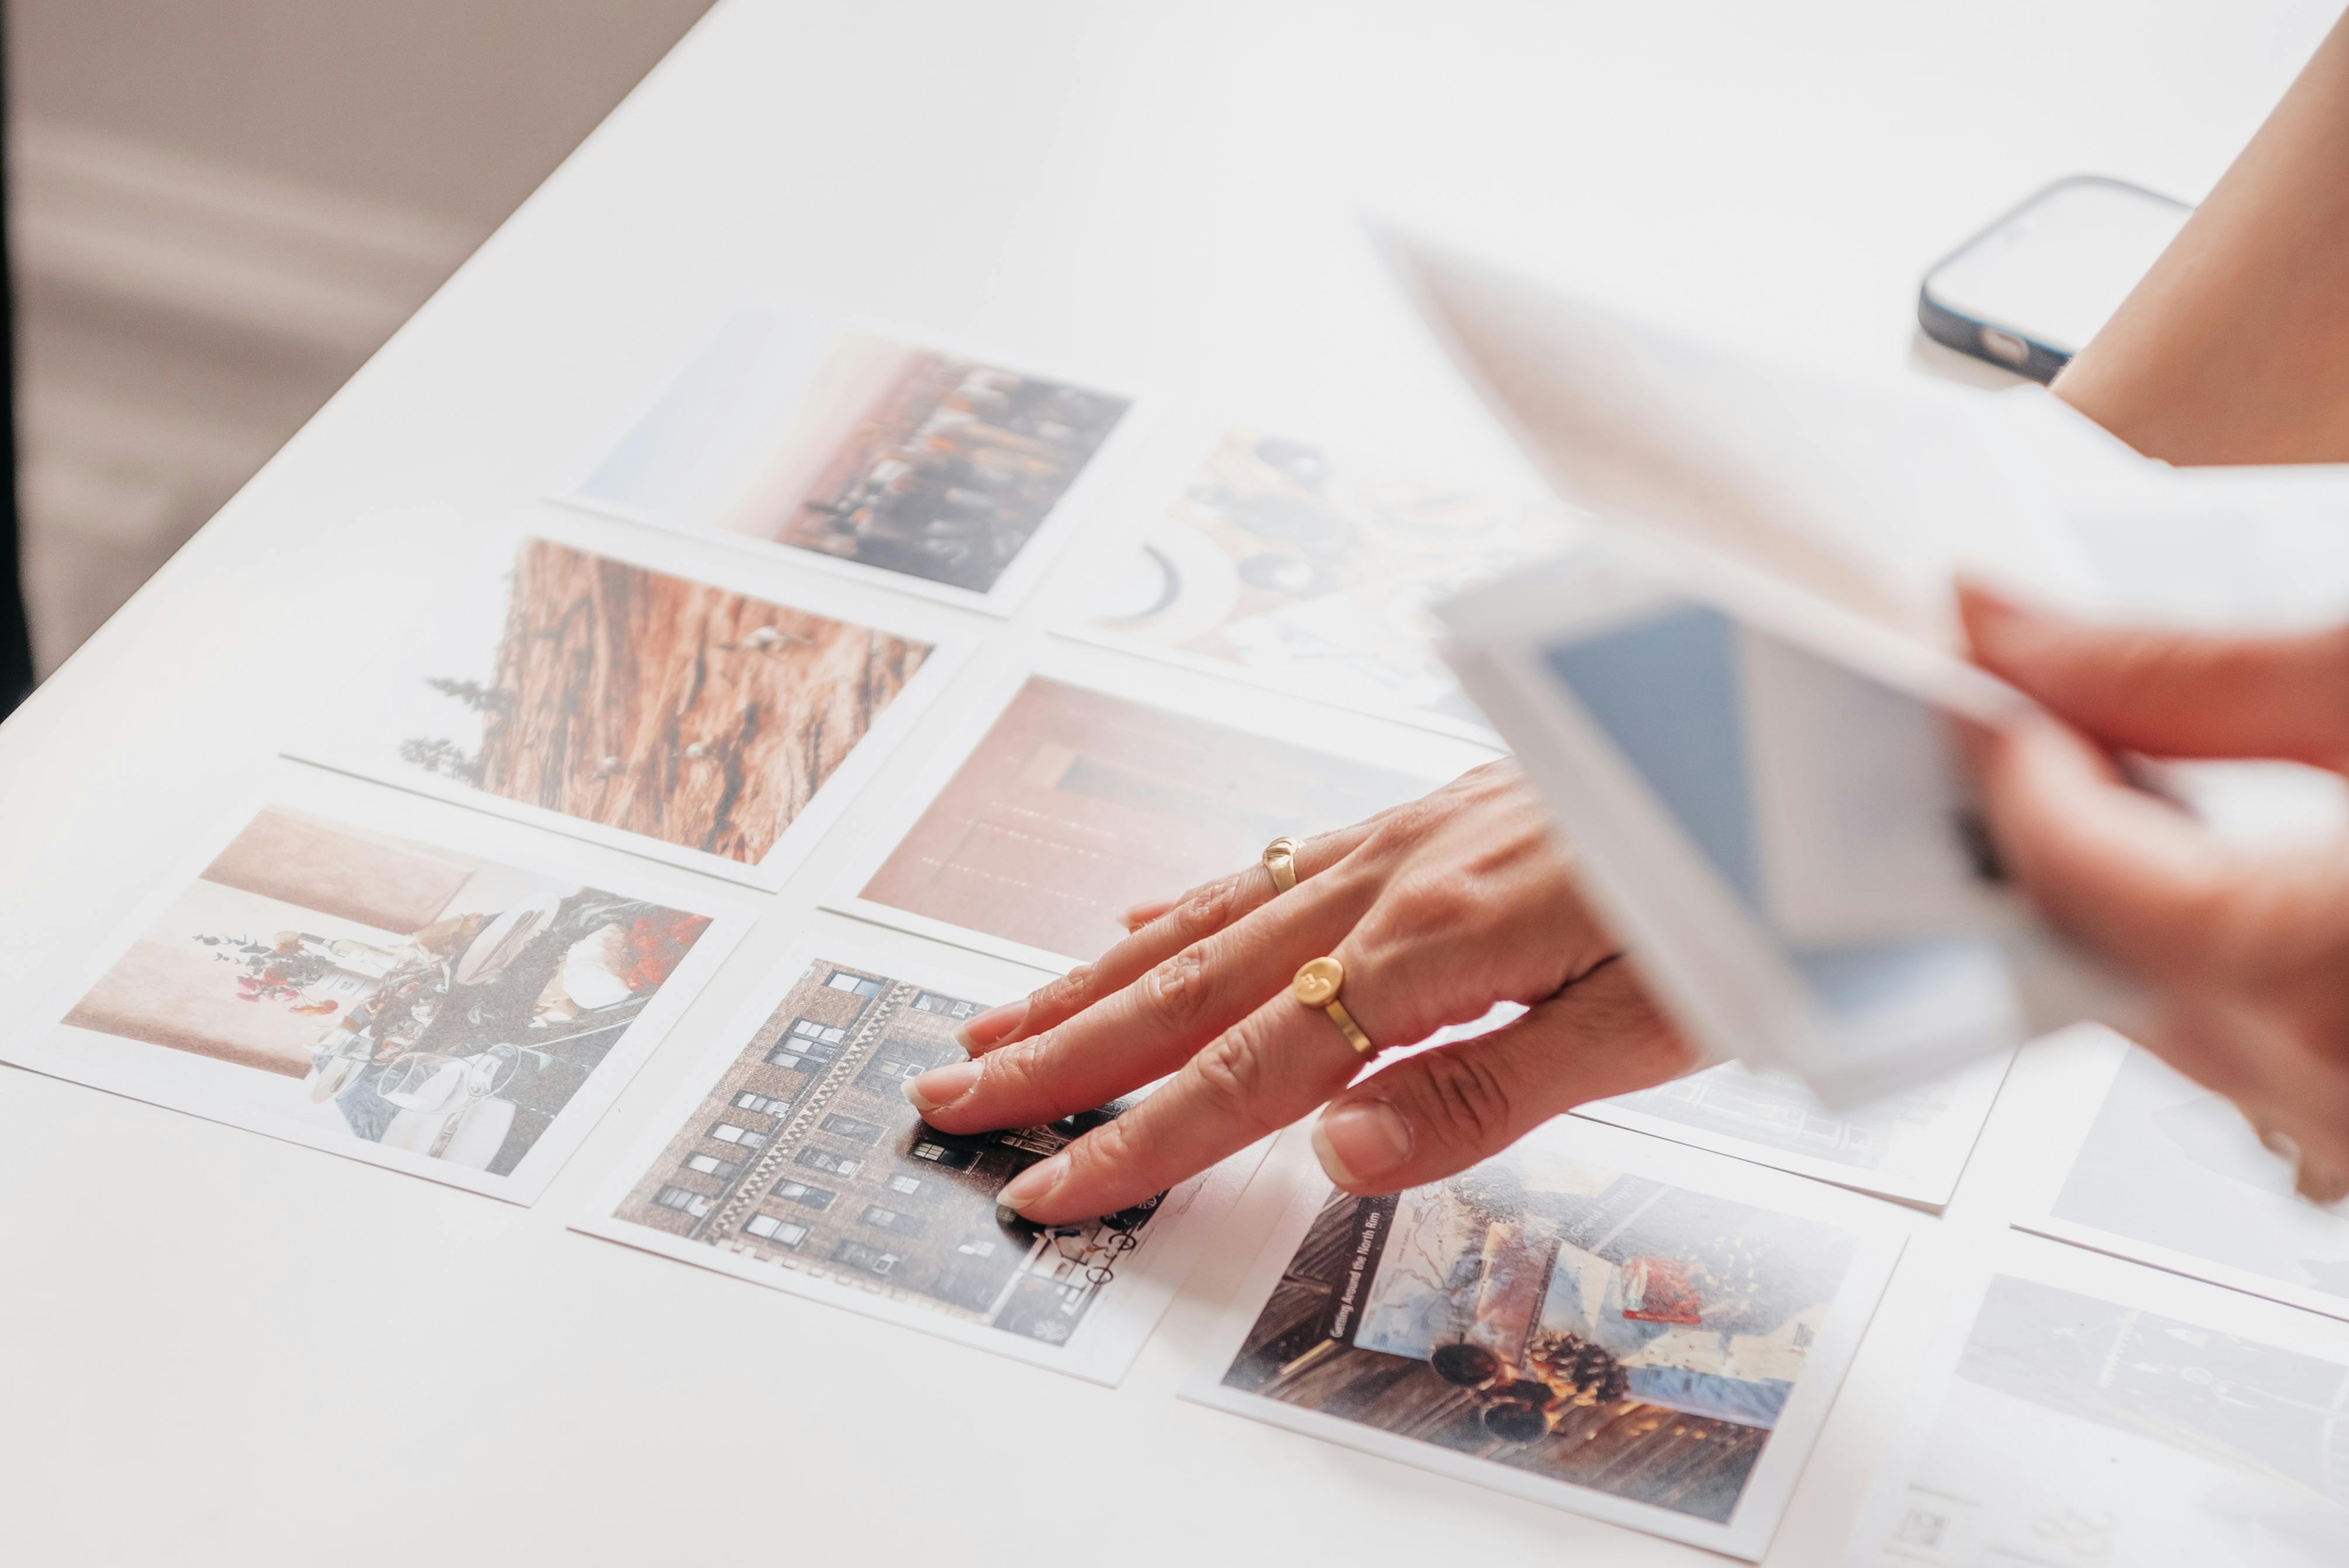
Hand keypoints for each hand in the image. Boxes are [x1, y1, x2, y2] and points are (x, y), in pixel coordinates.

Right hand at [900, 760, 1693, 1223]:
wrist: (1800, 748)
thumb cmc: (1749, 890)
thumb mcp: (1648, 1023)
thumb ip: (1483, 1090)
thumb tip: (1330, 1151)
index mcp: (1436, 949)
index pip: (1247, 1072)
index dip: (1136, 1140)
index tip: (1045, 1186)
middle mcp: (1394, 884)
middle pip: (1190, 987)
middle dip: (1061, 1052)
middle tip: (953, 1091)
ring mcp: (1402, 841)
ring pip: (1210, 921)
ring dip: (1094, 980)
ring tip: (1005, 1019)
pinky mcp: (1426, 816)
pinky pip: (1268, 865)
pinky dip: (1186, 903)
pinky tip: (1135, 922)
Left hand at [1960, 582, 2348, 1199]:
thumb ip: (2187, 672)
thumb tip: (2008, 632)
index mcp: (2317, 974)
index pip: (2064, 871)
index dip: (2001, 759)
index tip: (1974, 676)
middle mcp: (2335, 1092)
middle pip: (2089, 953)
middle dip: (2034, 829)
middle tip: (2009, 717)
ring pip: (2158, 1014)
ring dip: (2113, 898)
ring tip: (2106, 773)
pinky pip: (2243, 1050)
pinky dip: (2199, 956)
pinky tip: (2211, 867)